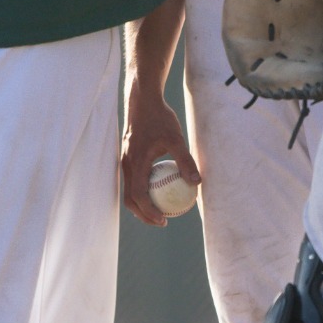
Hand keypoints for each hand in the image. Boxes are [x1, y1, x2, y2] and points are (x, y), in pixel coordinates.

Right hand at [119, 91, 199, 226]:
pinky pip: (133, 180)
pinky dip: (142, 190)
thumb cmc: (160, 118)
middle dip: (144, 215)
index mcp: (136, 163)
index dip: (149, 212)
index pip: (139, 196)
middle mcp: (127, 165)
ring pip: (130, 190)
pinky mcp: (128, 156)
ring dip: (142, 204)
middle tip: (163, 221)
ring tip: (160, 210)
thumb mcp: (175, 138)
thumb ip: (184, 160)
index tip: (163, 221)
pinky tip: (159, 188)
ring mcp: (126, 161)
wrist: (142, 100)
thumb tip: (196, 182)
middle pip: (130, 199)